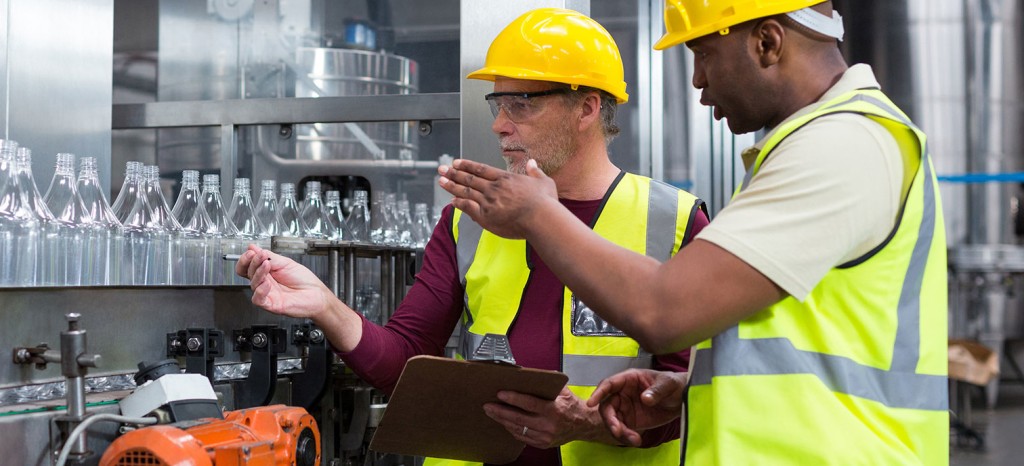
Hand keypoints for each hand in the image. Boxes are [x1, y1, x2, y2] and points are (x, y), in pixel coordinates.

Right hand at [235, 244, 334, 320]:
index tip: (251, 252)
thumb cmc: (304, 280)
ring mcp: (267, 293)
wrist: (316, 294)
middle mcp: (264, 283)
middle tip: (260, 256)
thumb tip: (254, 248)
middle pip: (248, 273)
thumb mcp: (286, 263)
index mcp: (266, 272)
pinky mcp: (271, 304)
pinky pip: (258, 299)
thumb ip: (269, 256)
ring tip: (267, 265)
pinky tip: (267, 283)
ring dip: (258, 272)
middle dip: (253, 262)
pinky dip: (260, 290)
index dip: (246, 259)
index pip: (248, 266)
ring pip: (253, 284)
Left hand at [438, 158, 557, 238]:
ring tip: (441, 181)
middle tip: (442, 169)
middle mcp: (494, 188)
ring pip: (466, 191)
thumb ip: (535, 172)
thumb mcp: (544, 182)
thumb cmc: (545, 203)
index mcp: (505, 178)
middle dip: (453, 173)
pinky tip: (452, 201)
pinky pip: (468, 208)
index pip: (481, 169)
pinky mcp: (486, 216)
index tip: (457, 162)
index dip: (467, 165)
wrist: (541, 219)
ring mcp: (488, 202)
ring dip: (452, 186)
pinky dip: (459, 203)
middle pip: (469, 178)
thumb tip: (533, 163)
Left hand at [483, 387, 613, 448]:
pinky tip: (504, 422)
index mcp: (553, 410)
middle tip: (488, 405)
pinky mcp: (542, 444)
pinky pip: (522, 437)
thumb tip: (531, 375)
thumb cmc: (572, 406)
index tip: (500, 394)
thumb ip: (549, 384)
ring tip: (492, 413)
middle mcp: (548, 425)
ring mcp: (545, 437)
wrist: (583, 425)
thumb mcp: (564, 391)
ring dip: (502, 420)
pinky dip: (511, 429)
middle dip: (500, 411)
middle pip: (518, 419)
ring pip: (517, 429)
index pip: (529, 404)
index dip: (513, 399)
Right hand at [586, 369, 687, 446]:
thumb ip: (656, 391)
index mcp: (628, 379)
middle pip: (607, 406)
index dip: (599, 393)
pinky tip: (636, 440)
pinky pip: (622, 429)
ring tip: (634, 439)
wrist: (681, 399)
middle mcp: (622, 393)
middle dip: (610, 420)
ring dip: (619, 431)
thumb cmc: (673, 384)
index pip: (609, 384)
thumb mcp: (668, 384)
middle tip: (618, 431)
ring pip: (613, 420)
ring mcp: (625, 407)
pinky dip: (626, 436)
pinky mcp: (630, 420)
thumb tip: (645, 398)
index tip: (592, 403)